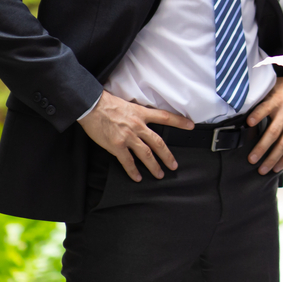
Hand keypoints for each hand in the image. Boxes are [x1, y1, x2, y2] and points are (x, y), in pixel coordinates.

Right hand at [78, 91, 194, 181]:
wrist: (91, 106)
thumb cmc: (107, 104)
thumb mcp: (128, 105)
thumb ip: (138, 114)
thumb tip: (143, 121)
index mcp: (141, 114)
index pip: (165, 117)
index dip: (179, 122)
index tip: (190, 126)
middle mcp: (138, 126)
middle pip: (158, 142)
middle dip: (167, 156)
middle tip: (174, 165)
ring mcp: (128, 137)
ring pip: (146, 154)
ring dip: (154, 166)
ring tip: (159, 174)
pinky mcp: (116, 146)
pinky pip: (127, 161)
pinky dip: (133, 171)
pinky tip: (137, 177)